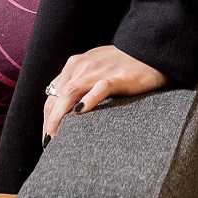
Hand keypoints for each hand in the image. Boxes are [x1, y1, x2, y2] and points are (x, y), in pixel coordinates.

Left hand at [41, 45, 167, 138]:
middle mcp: (82, 66)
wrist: (151, 52)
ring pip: (70, 93)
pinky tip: (80, 112)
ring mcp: (99, 71)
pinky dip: (88, 99)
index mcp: (75, 65)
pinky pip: (100, 88)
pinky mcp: (118, 77)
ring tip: (55, 139)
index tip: (47, 137)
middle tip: (48, 145)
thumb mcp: (95, 69)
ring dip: (58, 117)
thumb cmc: (123, 65)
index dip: (47, 117)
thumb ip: (79, 83)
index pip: (52, 95)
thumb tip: (64, 107)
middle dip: (49, 122)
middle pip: (56, 97)